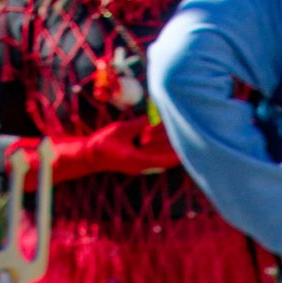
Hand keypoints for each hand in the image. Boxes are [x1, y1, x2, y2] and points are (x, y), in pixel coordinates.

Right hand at [33, 116, 176, 181]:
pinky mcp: (138, 162)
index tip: (190, 148)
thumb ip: (138, 124)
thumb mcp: (121, 130)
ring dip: (167, 147)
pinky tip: (164, 139)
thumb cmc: (103, 143)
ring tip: (178, 135)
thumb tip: (153, 117)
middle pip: (164, 158)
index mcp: (138, 160)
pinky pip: (152, 156)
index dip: (178, 155)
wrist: (91, 156)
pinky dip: (159, 148)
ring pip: (159, 157)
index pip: (164, 160)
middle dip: (175, 148)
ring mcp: (140, 165)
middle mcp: (142, 165)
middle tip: (188, 137)